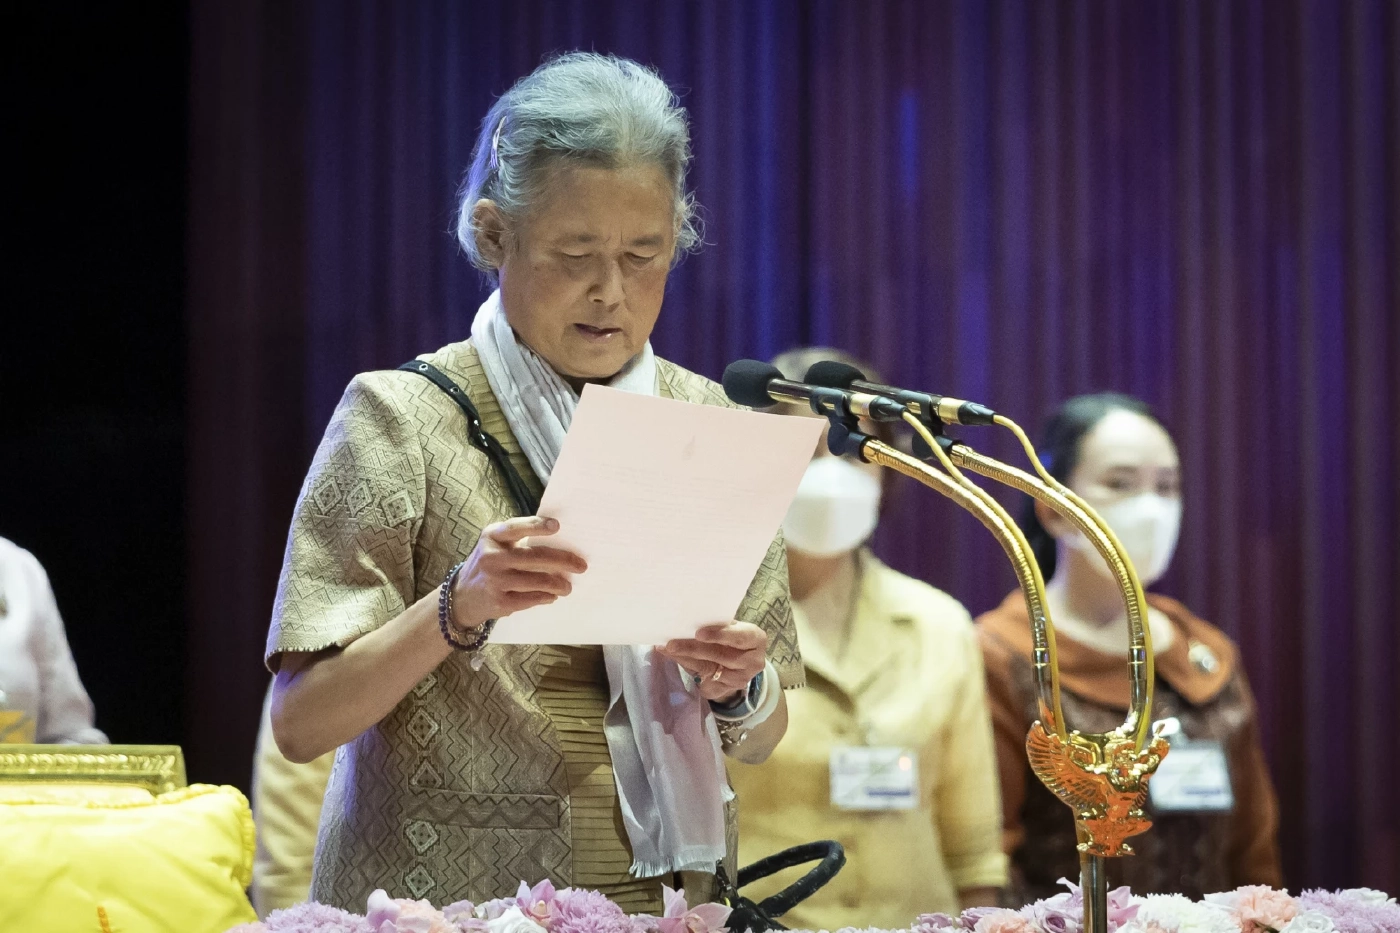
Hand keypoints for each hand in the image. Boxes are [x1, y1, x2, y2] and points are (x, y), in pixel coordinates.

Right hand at [450, 516, 586, 629]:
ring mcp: (495, 581)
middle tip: (581, 565)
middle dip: (563, 561)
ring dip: (558, 584)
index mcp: (492, 537)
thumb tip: (560, 541)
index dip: (536, 526)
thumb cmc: (489, 564)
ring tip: (567, 586)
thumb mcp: (495, 545)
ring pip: (537, 581)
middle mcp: (492, 557)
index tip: (557, 526)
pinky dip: (545, 597)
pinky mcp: (499, 602)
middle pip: (534, 557)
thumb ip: (519, 539)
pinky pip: (531, 599)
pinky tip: (552, 596)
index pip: (516, 528)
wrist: (462, 596)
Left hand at [657, 622, 768, 703]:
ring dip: (685, 658)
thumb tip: (684, 622)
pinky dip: (686, 667)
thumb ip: (714, 626)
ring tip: (667, 649)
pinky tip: (674, 658)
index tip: (698, 633)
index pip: (740, 637)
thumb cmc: (731, 637)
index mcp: (755, 639)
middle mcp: (753, 661)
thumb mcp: (729, 629)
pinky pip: (702, 679)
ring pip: (709, 668)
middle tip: (672, 643)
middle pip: (721, 656)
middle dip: (694, 649)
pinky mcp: (725, 689)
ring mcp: (740, 679)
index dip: (720, 634)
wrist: (738, 661)